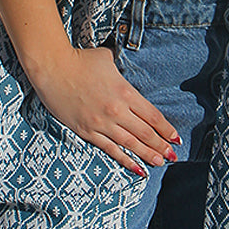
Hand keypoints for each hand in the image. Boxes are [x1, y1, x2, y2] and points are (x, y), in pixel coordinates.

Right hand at [31, 45, 179, 178]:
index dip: (166, 129)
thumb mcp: (108, 59)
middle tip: (173, 155)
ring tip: (160, 163)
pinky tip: (137, 168)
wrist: (53, 68)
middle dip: (161, 145)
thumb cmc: (81, 60)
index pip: (153, 116)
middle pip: (145, 133)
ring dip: (147, 155)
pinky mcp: (87, 131)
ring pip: (131, 144)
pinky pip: (110, 149)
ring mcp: (101, 123)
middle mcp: (117, 111)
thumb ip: (122, 70)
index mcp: (126, 92)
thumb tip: (127, 69)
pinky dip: (125, 160)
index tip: (176, 138)